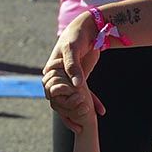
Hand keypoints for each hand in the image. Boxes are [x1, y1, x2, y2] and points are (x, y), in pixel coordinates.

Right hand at [43, 12, 103, 131]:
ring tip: (88, 122)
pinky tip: (101, 110)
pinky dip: (92, 101)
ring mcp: (69, 78)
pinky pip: (85, 93)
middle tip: (81, 123)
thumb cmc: (76, 37)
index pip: (51, 92)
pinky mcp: (81, 78)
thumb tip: (77, 85)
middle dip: (70, 112)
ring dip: (80, 110)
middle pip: (60, 99)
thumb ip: (73, 67)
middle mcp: (58, 76)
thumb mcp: (73, 49)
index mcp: (51, 70)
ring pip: (72, 98)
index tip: (71, 112)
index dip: (60, 104)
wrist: (88, 29)